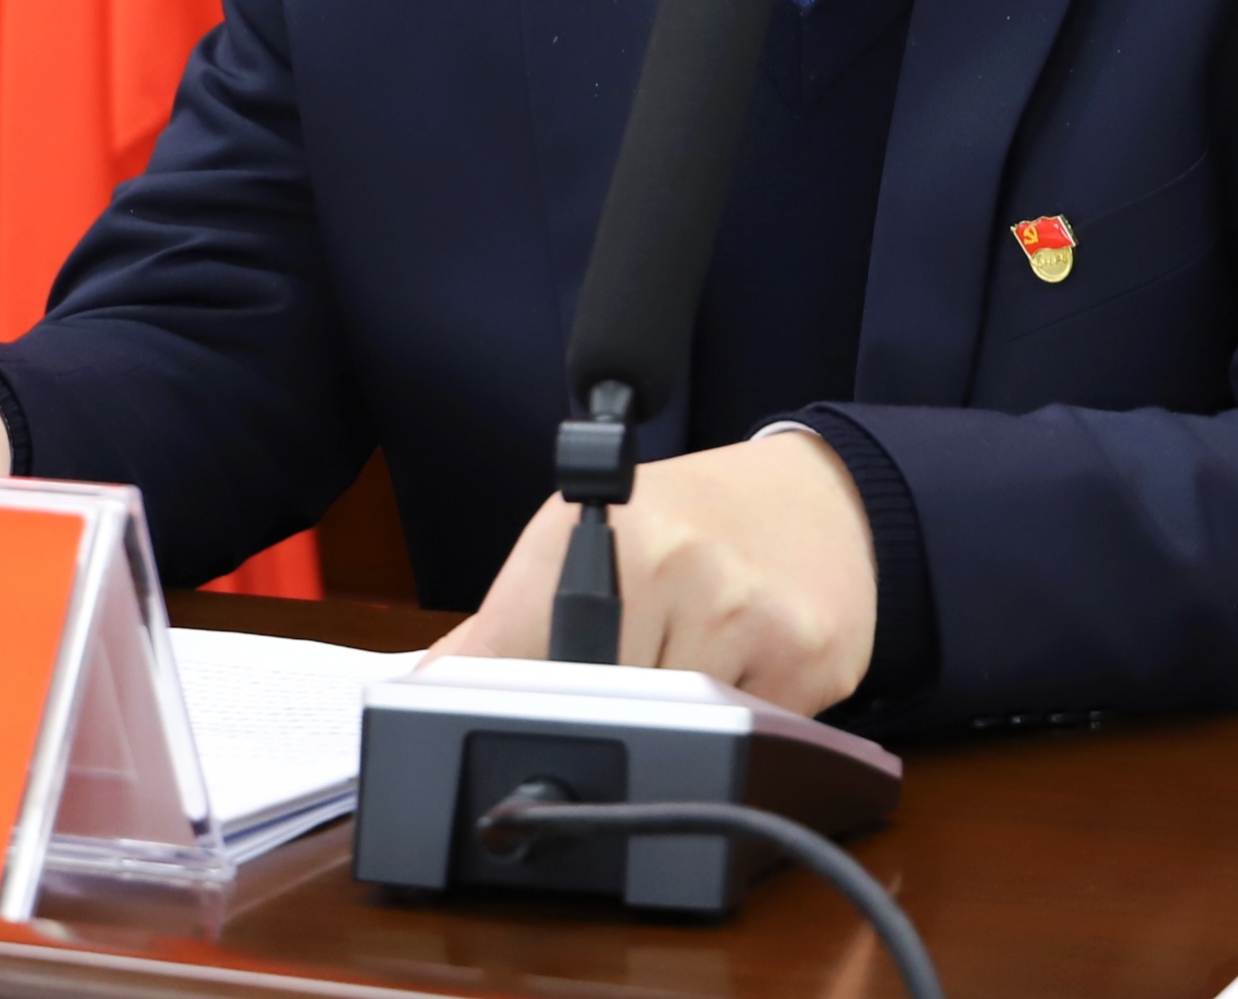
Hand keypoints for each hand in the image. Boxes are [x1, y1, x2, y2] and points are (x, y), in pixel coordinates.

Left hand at [433, 432, 876, 713]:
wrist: (816, 495)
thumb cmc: (681, 520)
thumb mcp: (572, 544)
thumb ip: (497, 632)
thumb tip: (422, 697)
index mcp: (606, 536)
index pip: (533, 671)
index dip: (521, 714)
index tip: (517, 733)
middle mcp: (683, 566)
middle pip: (609, 715)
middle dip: (604, 723)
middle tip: (620, 693)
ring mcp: (753, 616)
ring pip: (680, 737)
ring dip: (678, 728)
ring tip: (686, 668)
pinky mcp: (811, 663)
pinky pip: (748, 742)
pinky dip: (737, 731)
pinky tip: (742, 674)